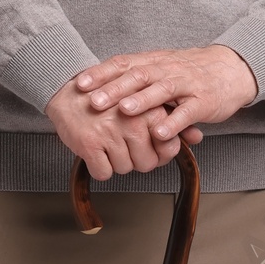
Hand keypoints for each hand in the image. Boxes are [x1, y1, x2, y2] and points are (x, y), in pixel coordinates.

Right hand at [45, 74, 179, 180]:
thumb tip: (197, 137)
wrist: (67, 90)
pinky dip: (98, 167)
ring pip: (125, 169)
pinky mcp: (90, 144)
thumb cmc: (110, 99)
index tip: (146, 145)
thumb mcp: (144, 105)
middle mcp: (133, 122)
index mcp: (150, 110)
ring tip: (107, 141)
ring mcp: (111, 134)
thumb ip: (173, 120)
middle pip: (147, 164)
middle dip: (136, 159)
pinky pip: (103, 173)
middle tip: (122, 144)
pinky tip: (95, 149)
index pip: (169, 149)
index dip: (158, 153)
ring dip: (116, 162)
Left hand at [74, 44, 258, 143]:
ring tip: (124, 112)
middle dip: (115, 89)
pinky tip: (160, 134)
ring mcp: (186, 85)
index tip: (79, 84)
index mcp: (153, 63)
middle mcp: (166, 70)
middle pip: (138, 76)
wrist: (231, 68)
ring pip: (162, 90)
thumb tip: (97, 88)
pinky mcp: (203, 101)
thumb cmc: (189, 72)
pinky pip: (187, 112)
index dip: (101, 73)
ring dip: (142, 101)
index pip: (123, 64)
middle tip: (94, 101)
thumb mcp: (159, 69)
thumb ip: (132, 76)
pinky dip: (173, 123)